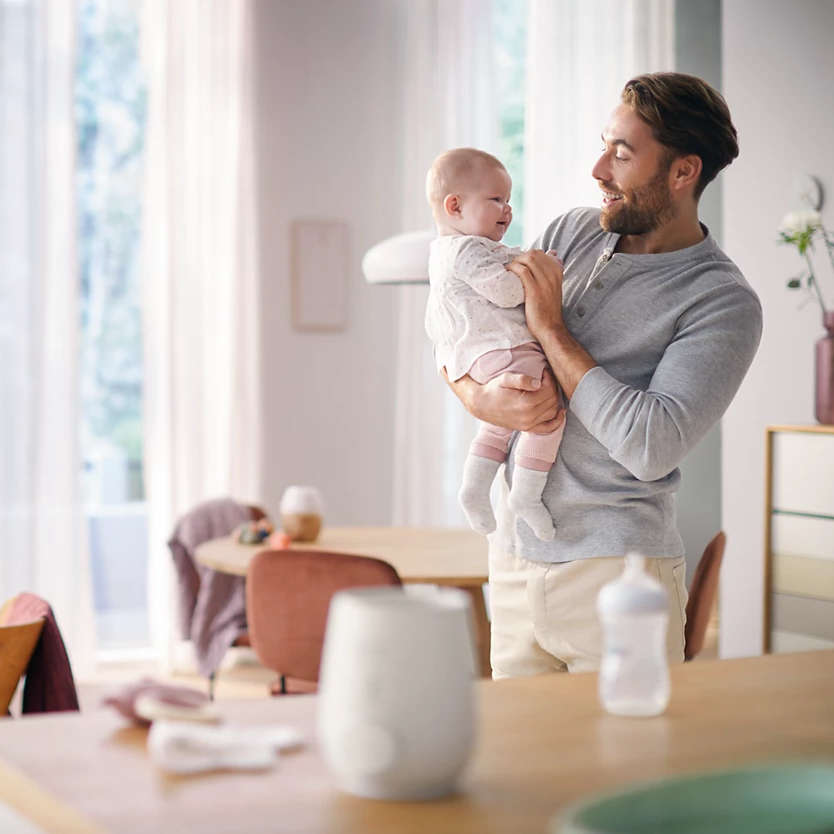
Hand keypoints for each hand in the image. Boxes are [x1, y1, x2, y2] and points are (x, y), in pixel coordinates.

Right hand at [444, 367, 563, 432]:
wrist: (480, 405)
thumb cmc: (492, 390)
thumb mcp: (505, 379)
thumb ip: (522, 379)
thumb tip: (538, 383)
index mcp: (526, 403)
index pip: (548, 389)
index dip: (549, 378)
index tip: (543, 371)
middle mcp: (530, 416)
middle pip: (552, 400)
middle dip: (552, 387)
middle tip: (545, 379)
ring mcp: (529, 424)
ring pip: (553, 411)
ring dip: (554, 399)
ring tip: (546, 390)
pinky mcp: (527, 428)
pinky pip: (548, 428)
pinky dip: (557, 421)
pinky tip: (559, 412)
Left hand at [507, 250, 565, 342]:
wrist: (550, 328)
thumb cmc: (548, 309)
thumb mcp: (554, 287)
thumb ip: (551, 272)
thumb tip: (552, 253)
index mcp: (557, 272)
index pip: (540, 253)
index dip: (526, 255)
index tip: (518, 263)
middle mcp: (552, 275)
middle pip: (533, 254)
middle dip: (518, 257)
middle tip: (510, 267)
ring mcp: (544, 282)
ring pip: (528, 260)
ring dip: (514, 262)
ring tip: (508, 270)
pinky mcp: (534, 290)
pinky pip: (522, 272)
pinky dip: (513, 269)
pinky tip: (507, 274)